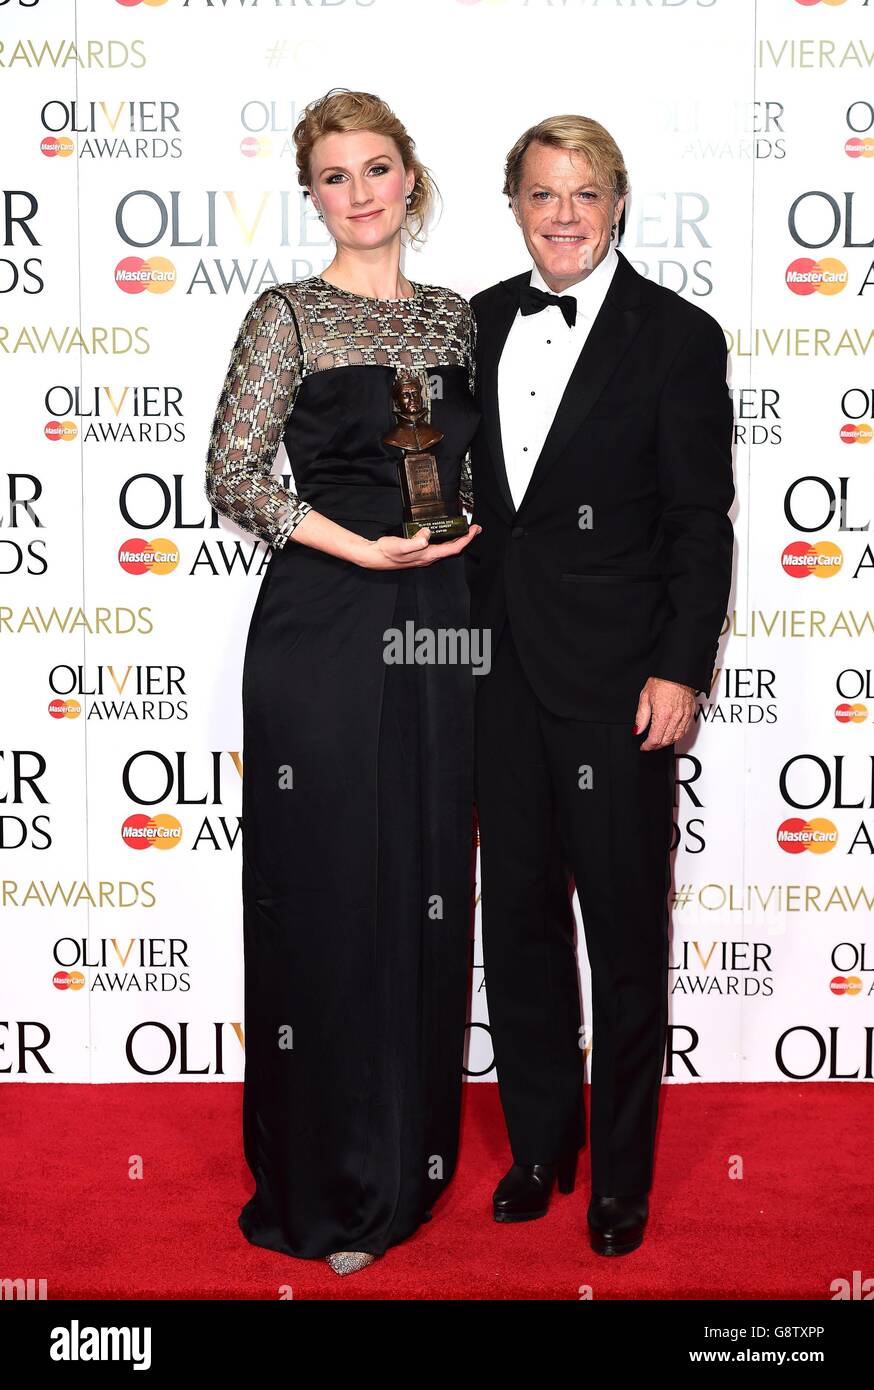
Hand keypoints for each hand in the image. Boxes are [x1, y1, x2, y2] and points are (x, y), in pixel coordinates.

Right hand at [356, 524, 481, 570]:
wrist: (375, 556)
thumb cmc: (387, 551)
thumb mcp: (401, 545)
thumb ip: (415, 542)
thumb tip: (427, 534)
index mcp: (428, 555)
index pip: (454, 548)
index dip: (466, 539)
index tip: (474, 529)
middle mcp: (429, 557)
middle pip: (453, 549)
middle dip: (466, 538)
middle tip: (475, 528)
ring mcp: (425, 555)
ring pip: (447, 548)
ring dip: (457, 539)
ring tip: (465, 530)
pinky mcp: (420, 551)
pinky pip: (438, 546)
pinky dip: (446, 538)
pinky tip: (445, 533)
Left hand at [633, 676, 696, 750]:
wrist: (678, 672)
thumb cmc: (662, 680)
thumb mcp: (645, 697)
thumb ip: (641, 717)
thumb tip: (637, 730)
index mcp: (663, 714)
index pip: (655, 738)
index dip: (648, 746)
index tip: (644, 746)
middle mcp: (675, 717)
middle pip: (666, 740)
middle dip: (656, 745)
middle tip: (649, 744)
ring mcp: (684, 716)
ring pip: (676, 738)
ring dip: (666, 742)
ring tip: (659, 741)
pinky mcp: (690, 714)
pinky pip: (685, 731)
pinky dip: (677, 736)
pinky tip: (671, 735)